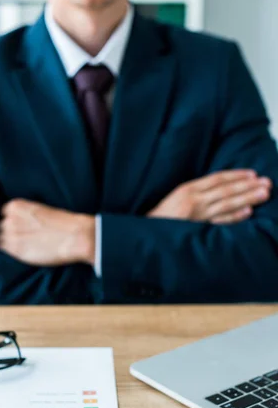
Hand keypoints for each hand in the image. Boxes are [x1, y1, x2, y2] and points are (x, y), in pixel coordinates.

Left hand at [0, 199, 95, 266]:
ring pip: (0, 240)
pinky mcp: (15, 250)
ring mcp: (11, 235)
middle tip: (25, 238)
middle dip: (10, 232)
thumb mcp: (41, 210)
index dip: (13, 221)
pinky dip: (9, 253)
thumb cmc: (63, 223)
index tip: (22, 226)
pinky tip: (22, 252)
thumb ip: (25, 215)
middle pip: (1, 227)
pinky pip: (3, 251)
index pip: (4, 213)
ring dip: (9, 243)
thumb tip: (17, 224)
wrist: (74, 236)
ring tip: (24, 246)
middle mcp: (10, 219)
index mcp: (16, 206)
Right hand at [147, 170, 272, 223]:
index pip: (217, 179)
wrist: (143, 232)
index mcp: (187, 189)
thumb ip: (195, 193)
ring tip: (263, 195)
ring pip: (226, 204)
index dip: (236, 175)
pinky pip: (218, 222)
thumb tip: (218, 190)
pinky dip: (233, 217)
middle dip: (248, 186)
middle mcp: (193, 199)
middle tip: (267, 183)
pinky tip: (247, 212)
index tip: (252, 174)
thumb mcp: (175, 198)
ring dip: (246, 198)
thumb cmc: (160, 217)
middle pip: (226, 190)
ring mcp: (195, 215)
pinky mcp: (195, 228)